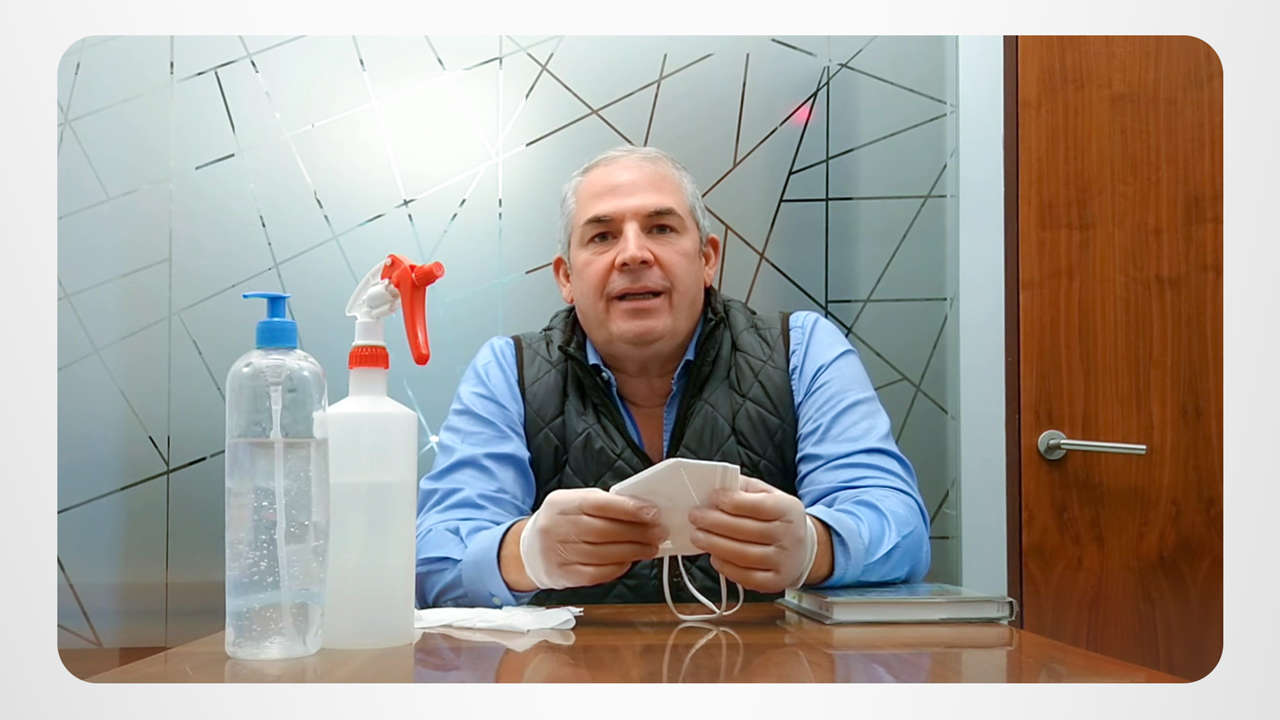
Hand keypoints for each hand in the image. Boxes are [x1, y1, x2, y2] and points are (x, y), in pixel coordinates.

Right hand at [512, 488, 665, 590]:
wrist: (529, 550)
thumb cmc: (562, 523)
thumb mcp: (575, 503)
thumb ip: (603, 504)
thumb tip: (641, 510)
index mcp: (561, 503)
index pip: (599, 504)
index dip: (629, 509)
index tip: (653, 513)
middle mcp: (556, 527)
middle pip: (604, 530)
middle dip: (637, 532)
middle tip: (658, 532)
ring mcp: (557, 553)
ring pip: (603, 554)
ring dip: (633, 551)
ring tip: (650, 548)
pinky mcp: (562, 575)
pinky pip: (596, 573)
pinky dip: (617, 568)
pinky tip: (630, 561)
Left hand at [688, 475, 818, 592]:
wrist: (803, 549)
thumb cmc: (778, 518)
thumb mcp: (769, 495)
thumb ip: (745, 488)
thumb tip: (717, 487)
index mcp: (788, 510)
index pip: (758, 505)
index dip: (731, 501)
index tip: (712, 497)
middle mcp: (789, 536)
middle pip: (746, 530)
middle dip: (715, 523)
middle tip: (695, 517)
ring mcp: (783, 561)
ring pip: (743, 555)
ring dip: (714, 545)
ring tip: (697, 536)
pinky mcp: (775, 582)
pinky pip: (746, 577)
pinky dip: (725, 567)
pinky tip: (714, 556)